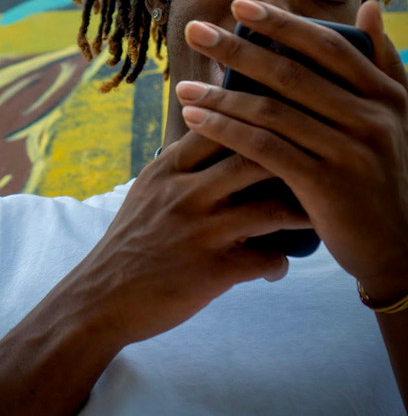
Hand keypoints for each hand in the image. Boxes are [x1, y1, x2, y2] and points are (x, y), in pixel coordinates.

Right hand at [74, 130, 311, 346]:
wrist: (102, 295)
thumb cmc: (129, 239)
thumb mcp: (146, 190)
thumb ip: (179, 165)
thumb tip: (213, 141)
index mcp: (167, 169)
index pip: (218, 126)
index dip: (255, 119)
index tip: (284, 123)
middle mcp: (184, 193)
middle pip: (253, 159)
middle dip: (291, 161)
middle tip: (315, 167)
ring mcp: (199, 231)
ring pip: (272, 209)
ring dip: (301, 213)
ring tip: (311, 215)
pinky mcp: (211, 271)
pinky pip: (268, 260)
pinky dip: (280, 263)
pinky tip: (277, 266)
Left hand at [177, 0, 407, 303]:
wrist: (400, 245)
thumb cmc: (386, 175)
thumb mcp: (398, 114)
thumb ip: (382, 62)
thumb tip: (370, 6)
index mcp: (385, 93)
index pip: (326, 45)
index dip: (281, 22)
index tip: (238, 5)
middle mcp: (371, 116)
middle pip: (289, 72)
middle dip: (236, 49)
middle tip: (193, 31)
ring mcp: (350, 150)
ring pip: (271, 111)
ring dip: (220, 96)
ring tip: (183, 86)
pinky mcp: (327, 184)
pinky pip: (264, 149)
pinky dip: (225, 131)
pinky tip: (194, 121)